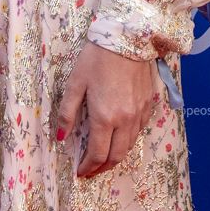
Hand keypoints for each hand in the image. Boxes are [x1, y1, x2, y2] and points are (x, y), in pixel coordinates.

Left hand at [55, 42, 157, 178]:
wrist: (127, 38)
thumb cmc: (96, 58)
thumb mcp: (75, 83)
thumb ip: (67, 113)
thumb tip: (60, 138)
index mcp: (105, 117)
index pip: (97, 154)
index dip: (87, 167)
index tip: (80, 172)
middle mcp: (125, 120)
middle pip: (116, 156)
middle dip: (102, 168)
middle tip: (91, 170)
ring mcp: (140, 113)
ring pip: (130, 146)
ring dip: (116, 156)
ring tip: (104, 158)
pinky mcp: (149, 104)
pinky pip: (140, 131)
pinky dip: (129, 140)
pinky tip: (120, 136)